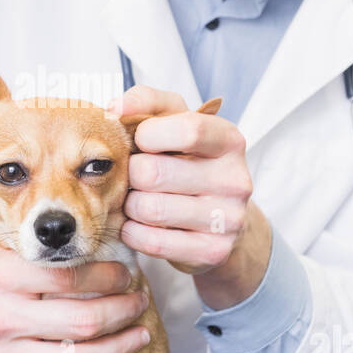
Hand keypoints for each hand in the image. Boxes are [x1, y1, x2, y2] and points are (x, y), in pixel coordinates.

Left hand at [107, 85, 271, 308]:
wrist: (221, 219)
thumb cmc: (188, 161)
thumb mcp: (176, 122)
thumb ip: (147, 102)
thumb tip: (116, 106)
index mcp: (229, 141)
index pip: (187, 129)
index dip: (149, 134)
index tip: (140, 140)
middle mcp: (235, 179)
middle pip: (154, 173)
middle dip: (132, 174)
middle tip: (137, 177)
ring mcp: (228, 219)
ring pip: (148, 209)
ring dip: (130, 206)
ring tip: (139, 200)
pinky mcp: (213, 250)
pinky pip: (152, 241)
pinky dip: (134, 233)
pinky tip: (140, 224)